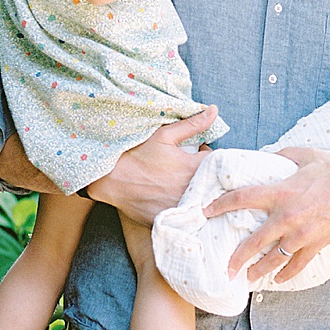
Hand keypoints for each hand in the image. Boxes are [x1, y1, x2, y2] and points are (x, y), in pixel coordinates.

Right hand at [88, 105, 215, 224]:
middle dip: (208, 176)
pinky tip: (175, 200)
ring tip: (183, 186)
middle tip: (191, 172)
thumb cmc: (137, 155)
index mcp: (194, 167)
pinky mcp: (173, 220)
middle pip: (214, 183)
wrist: (111, 179)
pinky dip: (188, 209)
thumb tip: (214, 110)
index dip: (209, 158)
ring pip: (204, 200)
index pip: (218, 163)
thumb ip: (193, 124)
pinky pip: (190, 216)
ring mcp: (183, 207)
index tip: (197, 156)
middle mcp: (192, 189)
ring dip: (200, 193)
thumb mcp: (164, 136)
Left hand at [204, 149, 329, 284]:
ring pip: (274, 259)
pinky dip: (286, 274)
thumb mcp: (306, 155)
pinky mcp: (316, 244)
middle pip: (254, 242)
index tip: (206, 211)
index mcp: (282, 192)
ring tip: (245, 278)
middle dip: (236, 257)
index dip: (220, 204)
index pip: (242, 198)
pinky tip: (276, 280)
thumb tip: (266, 156)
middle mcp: (288, 217)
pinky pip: (297, 264)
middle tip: (224, 267)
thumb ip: (282, 155)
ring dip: (257, 270)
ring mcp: (302, 235)